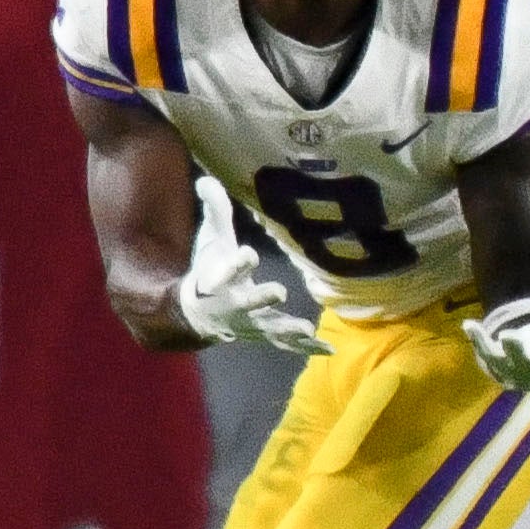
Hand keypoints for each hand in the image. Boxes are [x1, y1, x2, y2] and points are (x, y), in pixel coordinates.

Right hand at [179, 177, 331, 354]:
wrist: (199, 312)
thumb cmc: (210, 270)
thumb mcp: (211, 240)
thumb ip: (215, 212)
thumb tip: (206, 178)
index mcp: (219, 279)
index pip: (227, 269)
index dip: (236, 263)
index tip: (248, 254)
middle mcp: (233, 304)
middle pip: (246, 302)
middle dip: (260, 298)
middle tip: (278, 291)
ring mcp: (249, 323)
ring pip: (268, 328)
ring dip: (287, 329)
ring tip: (307, 329)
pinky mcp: (264, 334)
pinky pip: (285, 343)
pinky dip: (306, 348)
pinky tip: (330, 350)